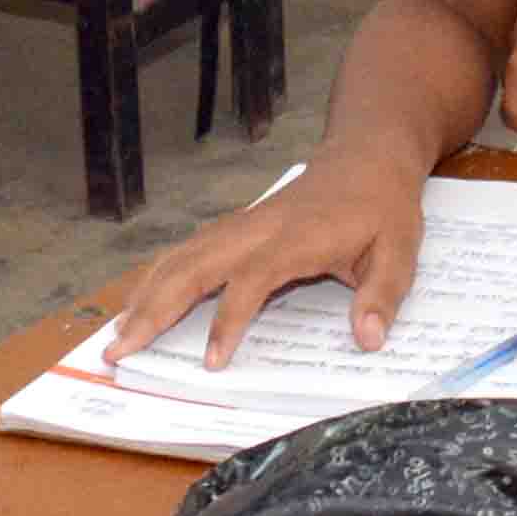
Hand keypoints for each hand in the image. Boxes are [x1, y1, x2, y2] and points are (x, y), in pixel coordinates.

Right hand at [103, 155, 426, 367]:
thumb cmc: (382, 207)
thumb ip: (383, 296)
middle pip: (197, 264)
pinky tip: (138, 302)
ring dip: (147, 294)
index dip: (230, 319)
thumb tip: (367, 340)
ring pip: (183, 256)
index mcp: (299, 237)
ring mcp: (243, 224)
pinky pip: (189, 250)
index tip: (212, 361)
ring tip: (115, 336)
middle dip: (156, 309)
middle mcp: (260, 228)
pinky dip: (158, 277)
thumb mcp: (400, 251)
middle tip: (121, 351)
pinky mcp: (236, 225)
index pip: (253, 278)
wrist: (366, 154)